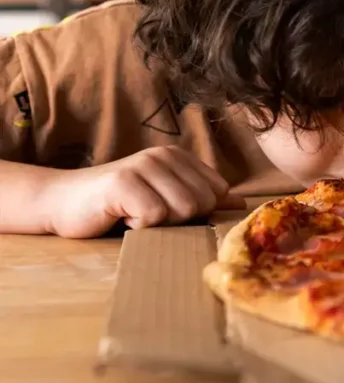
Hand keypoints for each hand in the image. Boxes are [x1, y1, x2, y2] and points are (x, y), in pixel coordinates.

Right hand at [46, 146, 246, 237]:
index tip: (165, 208)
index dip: (196, 211)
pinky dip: (138, 228)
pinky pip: (155, 217)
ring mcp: (143, 166)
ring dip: (158, 224)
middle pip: (203, 203)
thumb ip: (203, 198)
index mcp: (179, 156)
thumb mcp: (165, 198)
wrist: (62, 203)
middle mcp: (164, 155)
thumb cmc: (117, 205)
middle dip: (177, 219)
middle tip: (147, 213)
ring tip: (134, 214)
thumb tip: (242, 203)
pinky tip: (120, 217)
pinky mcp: (123, 183)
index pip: (218, 192)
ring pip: (183, 210)